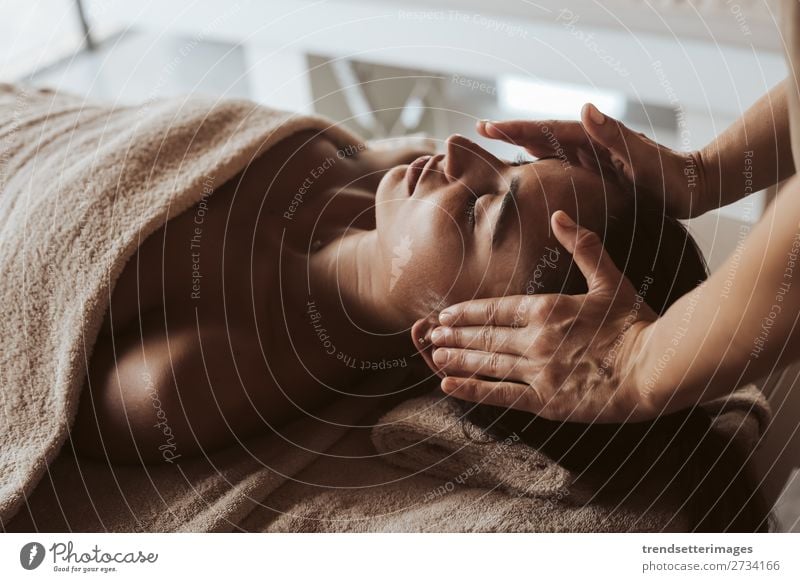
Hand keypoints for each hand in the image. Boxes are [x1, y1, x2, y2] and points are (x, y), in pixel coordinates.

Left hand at [428, 210, 659, 422]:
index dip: (466, 313)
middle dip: (453, 335)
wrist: (656, 367)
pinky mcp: (545, 400)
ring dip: (456, 358)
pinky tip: (447, 386)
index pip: (494, 309)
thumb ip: (582, 247)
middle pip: (484, 336)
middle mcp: (534, 339)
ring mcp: (537, 371)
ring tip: (433, 354)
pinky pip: (500, 395)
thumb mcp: (610, 279)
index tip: (445, 314)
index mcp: (546, 309)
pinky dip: (471, 390)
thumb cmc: (635, 324)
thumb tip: (560, 215)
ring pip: (486, 362)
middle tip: (429, 334)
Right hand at [477, 104, 708, 218]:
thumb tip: (584, 108)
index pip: (548, 129)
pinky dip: (542, 166)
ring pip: (549, 152)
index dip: (517, 128)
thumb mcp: (644, 159)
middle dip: (512, 134)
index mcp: (595, 138)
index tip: (488, 128)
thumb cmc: (674, 177)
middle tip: (480, 133)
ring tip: (494, 150)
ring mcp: (594, 159)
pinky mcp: (599, 174)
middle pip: (543, 137)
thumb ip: (615, 135)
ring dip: (522, 148)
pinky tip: (530, 173)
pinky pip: (562, 169)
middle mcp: (591, 145)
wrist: (696, 189)